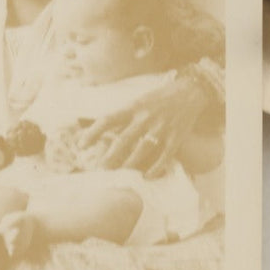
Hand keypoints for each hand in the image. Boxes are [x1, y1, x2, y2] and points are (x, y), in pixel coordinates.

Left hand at [75, 74, 210, 177]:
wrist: (189, 92)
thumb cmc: (158, 98)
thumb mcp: (137, 101)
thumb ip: (122, 117)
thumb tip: (102, 134)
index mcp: (133, 107)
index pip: (108, 120)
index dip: (92, 132)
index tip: (81, 145)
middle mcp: (145, 117)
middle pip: (123, 139)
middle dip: (110, 156)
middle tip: (99, 169)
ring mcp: (161, 128)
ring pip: (142, 150)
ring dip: (129, 164)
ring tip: (119, 176)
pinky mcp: (176, 137)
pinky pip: (164, 156)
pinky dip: (156, 168)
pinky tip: (147, 177)